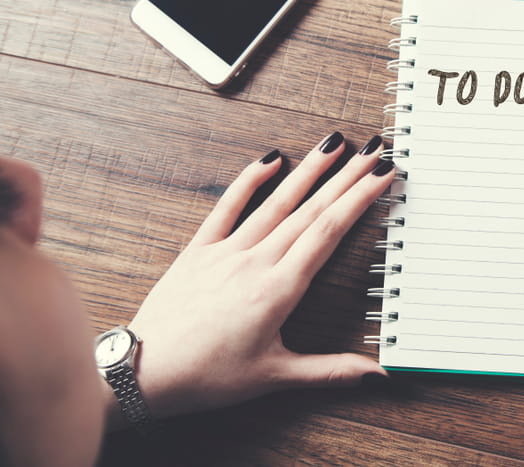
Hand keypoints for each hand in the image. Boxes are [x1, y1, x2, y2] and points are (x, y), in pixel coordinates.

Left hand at [119, 133, 394, 423]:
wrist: (142, 375)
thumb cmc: (207, 379)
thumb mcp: (275, 377)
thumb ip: (331, 371)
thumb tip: (377, 377)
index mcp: (279, 290)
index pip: (328, 232)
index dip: (359, 199)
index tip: (381, 175)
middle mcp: (256, 262)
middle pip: (310, 210)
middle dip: (346, 177)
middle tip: (372, 150)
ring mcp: (226, 252)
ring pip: (276, 202)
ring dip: (308, 171)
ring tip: (333, 145)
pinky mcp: (199, 251)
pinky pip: (226, 207)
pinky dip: (248, 181)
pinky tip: (270, 159)